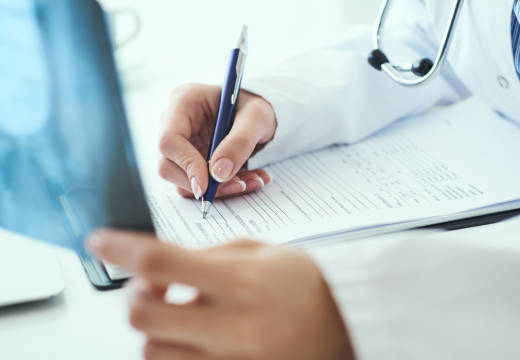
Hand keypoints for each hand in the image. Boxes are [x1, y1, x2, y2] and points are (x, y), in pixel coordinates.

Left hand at [87, 230, 354, 359]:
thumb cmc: (306, 282)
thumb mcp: (260, 253)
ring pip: (152, 350)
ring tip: (184, 314)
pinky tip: (193, 336)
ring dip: (156, 327)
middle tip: (154, 286)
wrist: (348, 322)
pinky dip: (175, 351)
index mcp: (240, 281)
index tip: (99, 242)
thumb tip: (160, 267)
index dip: (121, 249)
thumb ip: (208, 257)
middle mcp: (231, 326)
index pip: (161, 261)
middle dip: (137, 296)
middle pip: (141, 316)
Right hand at [158, 83, 276, 198]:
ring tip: (252, 180)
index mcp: (183, 102)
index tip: (209, 184)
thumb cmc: (253, 107)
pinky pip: (199, 185)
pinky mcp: (190, 163)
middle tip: (238, 184)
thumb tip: (218, 173)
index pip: (169, 140)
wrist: (258, 115)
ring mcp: (180, 146)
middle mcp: (175, 124)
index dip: (186, 165)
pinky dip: (224, 188)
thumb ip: (240, 142)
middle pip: (168, 165)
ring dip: (219, 189)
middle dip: (203, 183)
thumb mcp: (256, 117)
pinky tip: (248, 180)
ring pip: (183, 181)